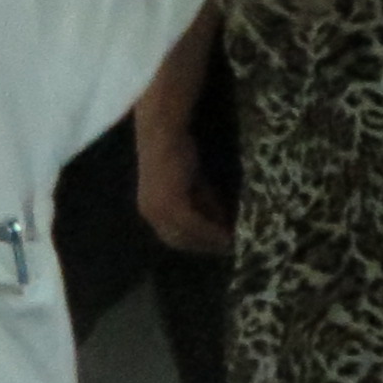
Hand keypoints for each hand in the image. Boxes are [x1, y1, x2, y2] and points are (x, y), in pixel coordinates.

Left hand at [136, 126, 233, 255]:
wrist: (166, 135)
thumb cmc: (177, 152)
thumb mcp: (192, 182)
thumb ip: (202, 200)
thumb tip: (220, 219)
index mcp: (152, 210)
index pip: (174, 235)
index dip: (195, 241)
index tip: (217, 245)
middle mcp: (152, 215)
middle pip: (179, 240)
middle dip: (203, 246)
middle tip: (227, 248)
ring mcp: (160, 211)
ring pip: (186, 235)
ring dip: (208, 241)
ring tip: (230, 243)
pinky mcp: (172, 204)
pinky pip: (193, 224)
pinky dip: (210, 230)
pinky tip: (226, 234)